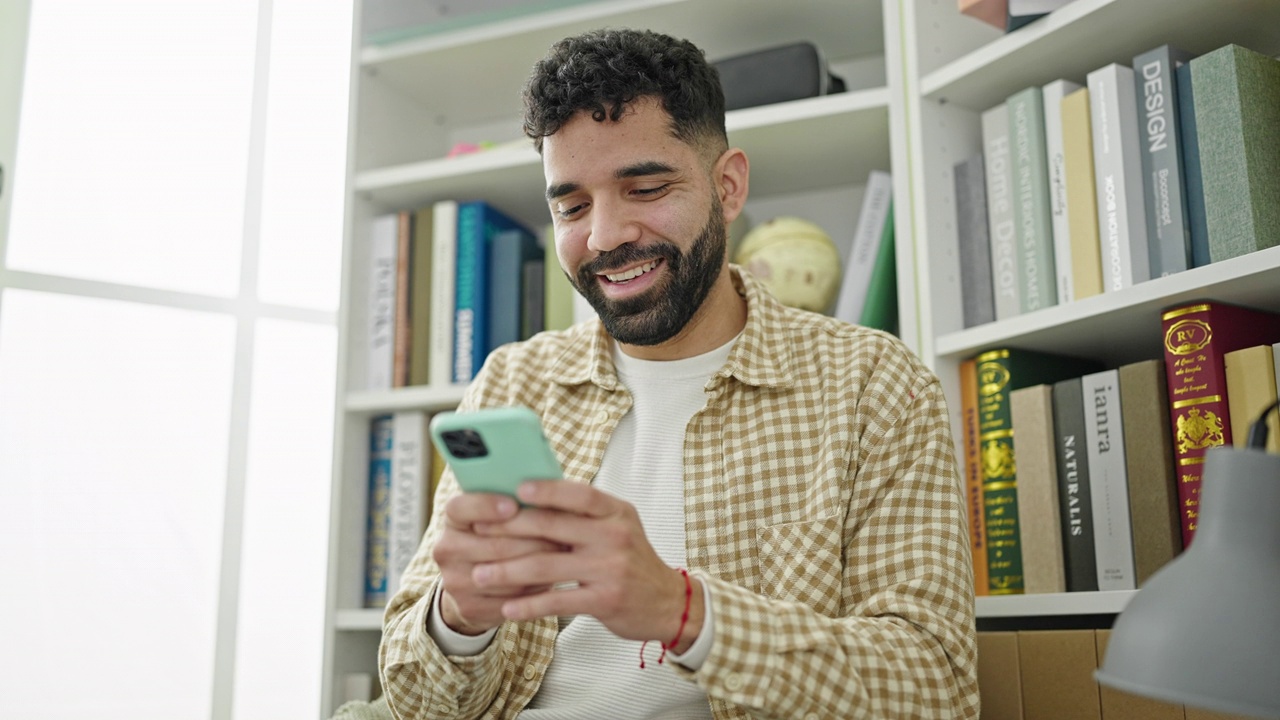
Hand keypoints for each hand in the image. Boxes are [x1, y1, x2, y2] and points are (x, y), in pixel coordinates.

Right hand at [432, 492, 564, 634]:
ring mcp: (454, 581)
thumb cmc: (499, 536)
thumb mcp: (497, 516)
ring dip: (538, 564)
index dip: (486, 505)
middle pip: (492, 544)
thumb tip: (545, 486)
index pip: (460, 508)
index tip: (513, 504)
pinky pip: (509, 599)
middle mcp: (447, 549)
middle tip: (564, 534)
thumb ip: (513, 501)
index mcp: (452, 519)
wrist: (475, 584)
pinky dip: (534, 589)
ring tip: (564, 555)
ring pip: (504, 573)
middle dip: (533, 539)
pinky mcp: (469, 607)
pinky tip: (552, 579)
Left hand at [470, 481, 703, 649]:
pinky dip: (529, 605)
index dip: (545, 490)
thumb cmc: (632, 560)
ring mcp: (611, 568)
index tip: (514, 489)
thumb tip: (534, 494)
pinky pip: (558, 601)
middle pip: (552, 527)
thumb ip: (585, 514)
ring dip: (508, 571)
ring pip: (547, 566)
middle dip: (508, 529)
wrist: (668, 602)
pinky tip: (508, 609)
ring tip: (480, 575)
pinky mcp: (606, 600)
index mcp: (616, 512)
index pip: (577, 493)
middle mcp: (615, 536)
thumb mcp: (619, 526)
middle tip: (477, 532)